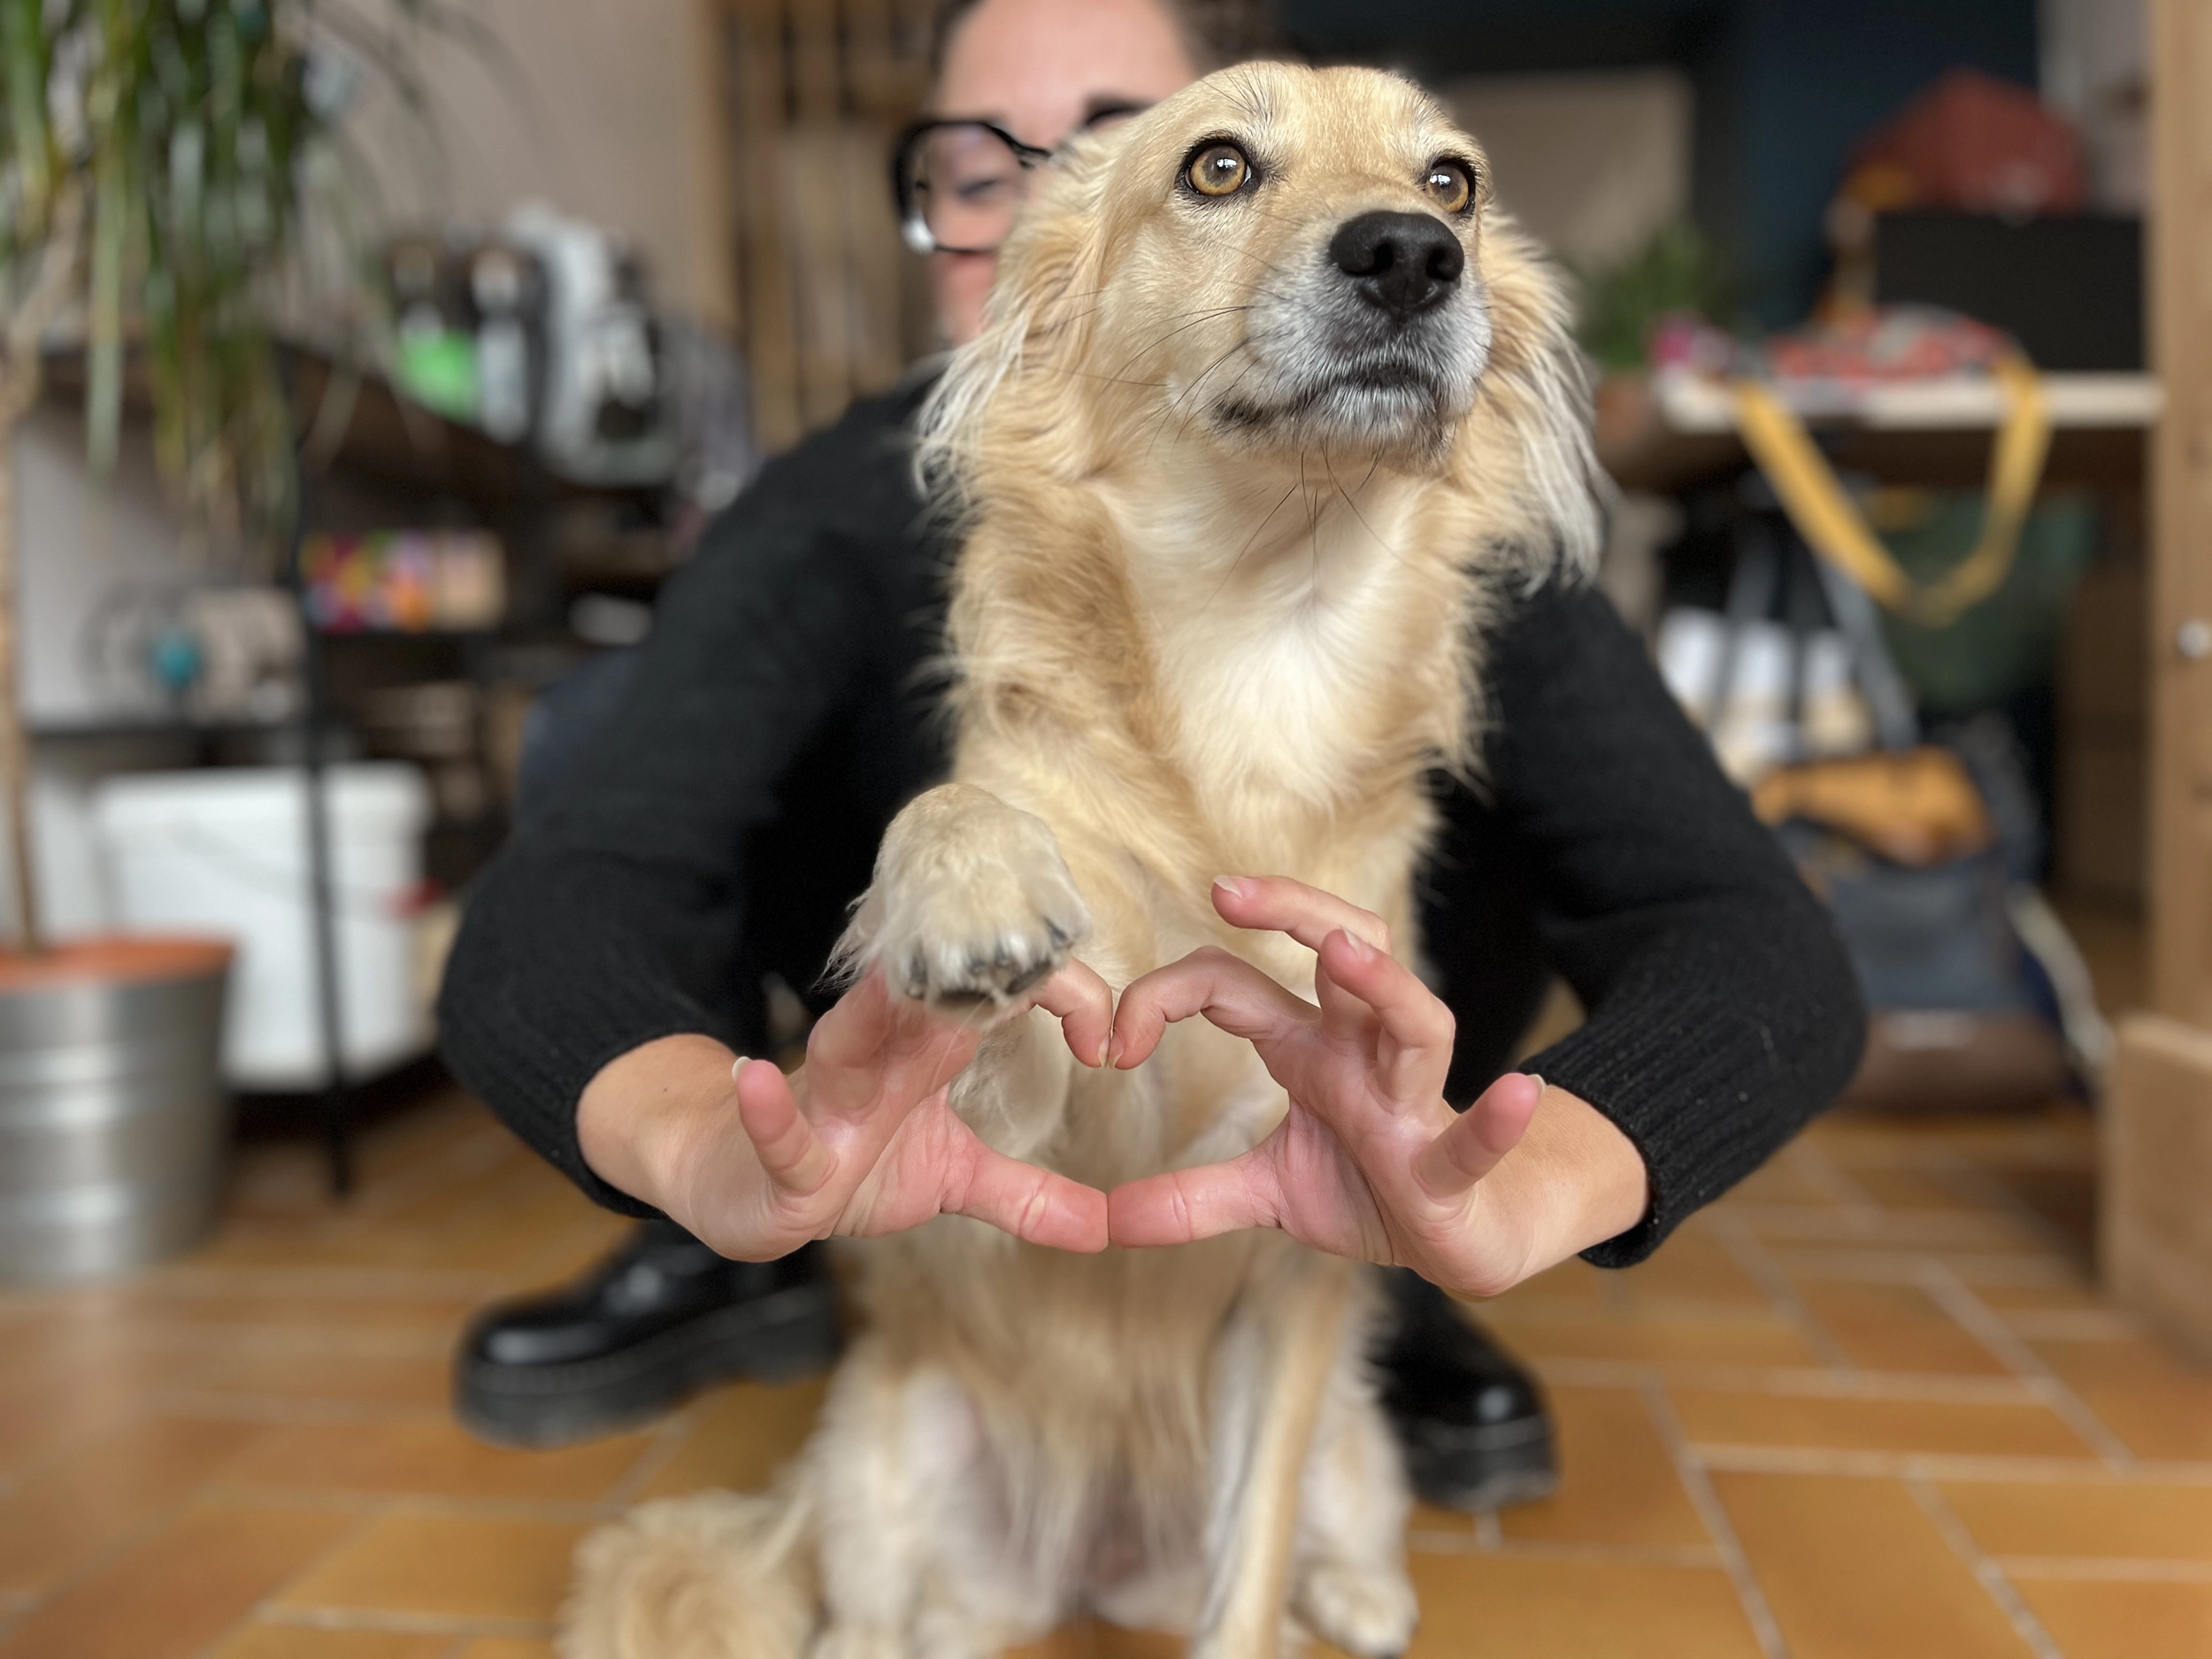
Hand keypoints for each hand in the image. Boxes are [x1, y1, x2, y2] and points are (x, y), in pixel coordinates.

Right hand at [582, 964, 1113, 1259]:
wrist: (739, 1187)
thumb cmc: (845, 1164)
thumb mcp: (950, 1178)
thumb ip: (1026, 1195)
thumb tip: (1106, 1228)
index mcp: (926, 1053)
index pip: (998, 1000)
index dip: (1058, 999)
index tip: (1113, 1040)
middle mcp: (878, 1062)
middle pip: (926, 1004)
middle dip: (971, 977)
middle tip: (1022, 952)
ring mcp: (824, 1105)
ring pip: (844, 1045)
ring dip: (863, 1015)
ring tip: (882, 985)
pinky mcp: (782, 1158)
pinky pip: (777, 1132)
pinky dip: (767, 1110)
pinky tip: (751, 1076)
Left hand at [1104, 876, 1649, 1296]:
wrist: (1461, 1240)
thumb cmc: (1370, 1192)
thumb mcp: (1266, 1191)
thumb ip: (1188, 1200)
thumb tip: (1104, 1220)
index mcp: (1312, 1049)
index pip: (1232, 986)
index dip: (1165, 996)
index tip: (1111, 1044)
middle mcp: (1365, 1054)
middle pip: (1343, 948)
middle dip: (1293, 909)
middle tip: (1227, 889)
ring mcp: (1412, 1103)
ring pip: (1414, 1019)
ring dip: (1382, 983)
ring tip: (1344, 951)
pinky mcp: (1450, 1167)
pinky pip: (1473, 1136)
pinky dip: (1496, 1117)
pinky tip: (1517, 1092)